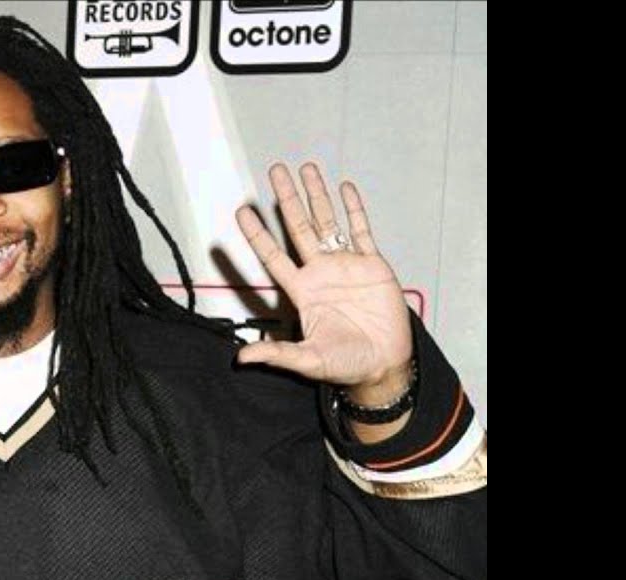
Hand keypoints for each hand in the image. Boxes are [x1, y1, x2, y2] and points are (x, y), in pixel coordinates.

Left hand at [234, 163, 411, 390]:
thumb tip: (242, 358)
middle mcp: (320, 272)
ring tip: (307, 169)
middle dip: (288, 199)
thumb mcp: (307, 360)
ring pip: (328, 222)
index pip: (273, 256)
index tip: (242, 211)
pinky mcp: (372, 265)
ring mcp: (346, 266)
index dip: (258, 234)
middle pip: (299, 228)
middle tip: (275, 172)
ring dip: (317, 196)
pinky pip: (361, 231)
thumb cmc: (346, 364)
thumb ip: (276, 353)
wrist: (384, 365)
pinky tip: (345, 189)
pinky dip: (354, 209)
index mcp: (302, 291)